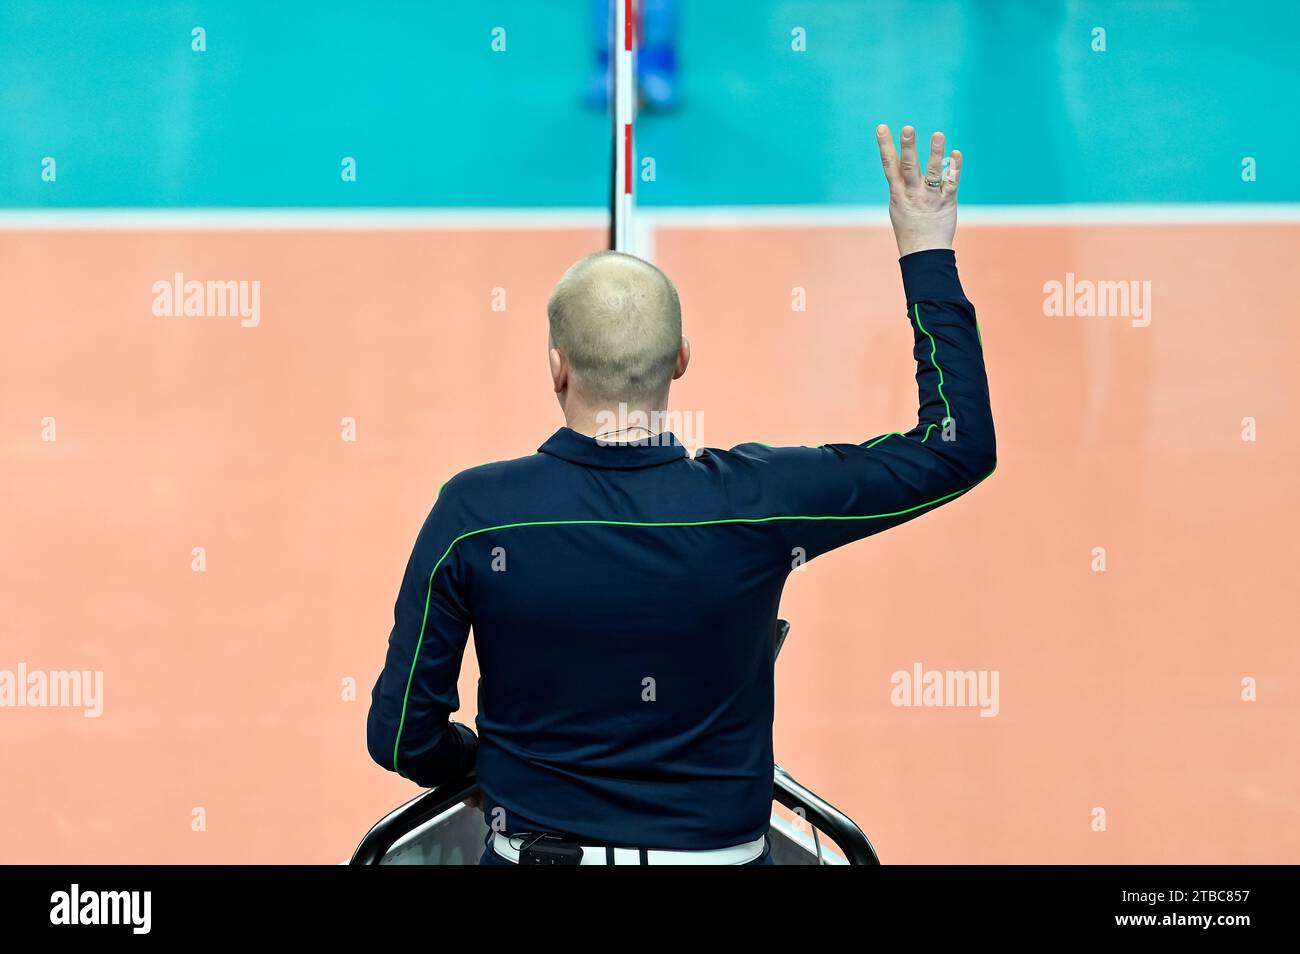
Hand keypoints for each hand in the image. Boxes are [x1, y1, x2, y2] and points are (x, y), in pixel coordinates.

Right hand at [875, 124, 961, 256]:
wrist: (924, 252)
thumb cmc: (910, 227)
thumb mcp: (898, 205)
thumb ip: (901, 184)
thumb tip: (903, 163)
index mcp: (898, 193)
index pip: (889, 165)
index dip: (885, 145)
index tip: (881, 127)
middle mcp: (913, 193)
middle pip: (909, 166)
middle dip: (908, 146)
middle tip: (908, 128)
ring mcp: (930, 197)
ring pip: (933, 172)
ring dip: (936, 153)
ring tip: (938, 135)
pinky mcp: (947, 202)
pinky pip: (952, 183)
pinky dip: (955, 168)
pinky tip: (956, 154)